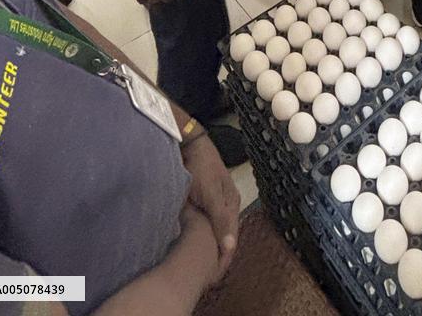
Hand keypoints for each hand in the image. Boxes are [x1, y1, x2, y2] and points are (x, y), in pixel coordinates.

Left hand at [182, 135, 239, 279]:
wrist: (188, 145)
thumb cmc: (201, 169)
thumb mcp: (211, 196)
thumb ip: (220, 221)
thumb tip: (230, 248)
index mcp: (232, 203)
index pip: (232, 237)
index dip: (224, 256)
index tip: (214, 276)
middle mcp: (226, 204)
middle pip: (224, 234)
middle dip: (216, 254)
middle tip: (205, 275)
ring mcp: (214, 201)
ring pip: (213, 229)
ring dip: (208, 244)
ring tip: (198, 264)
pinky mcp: (201, 200)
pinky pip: (203, 222)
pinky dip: (199, 234)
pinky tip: (191, 243)